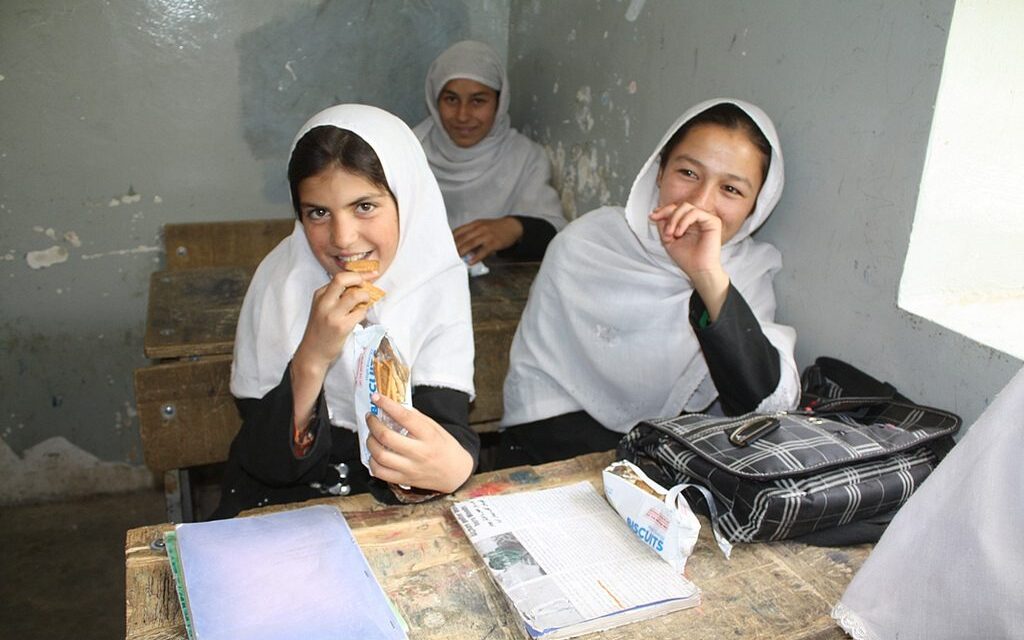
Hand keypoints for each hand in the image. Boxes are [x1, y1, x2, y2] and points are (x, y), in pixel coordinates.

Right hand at [293, 271, 371, 373]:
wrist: (313, 352)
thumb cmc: (321, 329)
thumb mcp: (322, 307)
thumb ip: (336, 295)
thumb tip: (360, 284)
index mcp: (320, 295)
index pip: (339, 276)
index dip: (358, 274)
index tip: (371, 274)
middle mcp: (324, 302)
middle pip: (342, 279)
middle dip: (360, 279)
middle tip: (365, 287)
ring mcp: (332, 314)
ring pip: (355, 295)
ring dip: (365, 298)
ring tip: (363, 305)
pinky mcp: (341, 327)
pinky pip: (360, 313)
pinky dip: (363, 312)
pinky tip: (358, 317)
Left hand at [365, 393, 473, 493]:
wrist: (456, 473)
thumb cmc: (446, 448)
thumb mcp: (436, 428)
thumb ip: (416, 418)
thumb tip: (396, 405)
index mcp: (429, 436)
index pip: (404, 417)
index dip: (387, 405)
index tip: (376, 397)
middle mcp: (419, 453)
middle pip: (387, 437)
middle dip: (373, 424)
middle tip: (371, 417)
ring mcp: (411, 468)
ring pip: (380, 456)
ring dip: (370, 442)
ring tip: (372, 435)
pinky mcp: (404, 480)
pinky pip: (380, 472)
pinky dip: (372, 462)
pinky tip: (374, 454)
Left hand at [452, 217, 523, 263]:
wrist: (512, 226)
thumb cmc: (495, 229)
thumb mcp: (482, 227)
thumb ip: (471, 234)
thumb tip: (460, 246)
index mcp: (475, 224)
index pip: (459, 231)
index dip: (450, 239)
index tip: (443, 246)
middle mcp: (479, 228)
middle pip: (463, 237)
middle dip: (454, 247)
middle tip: (446, 255)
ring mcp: (487, 235)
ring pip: (471, 243)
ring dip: (462, 251)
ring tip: (455, 259)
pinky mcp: (494, 242)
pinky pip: (483, 250)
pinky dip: (476, 256)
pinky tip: (471, 262)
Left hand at [649, 203, 729, 319]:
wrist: (698, 270)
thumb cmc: (686, 258)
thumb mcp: (668, 240)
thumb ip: (663, 226)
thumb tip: (655, 213)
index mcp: (687, 222)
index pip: (675, 209)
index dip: (663, 211)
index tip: (652, 217)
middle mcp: (697, 219)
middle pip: (680, 205)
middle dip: (668, 215)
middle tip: (665, 232)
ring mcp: (705, 219)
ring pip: (686, 207)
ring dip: (674, 219)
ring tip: (672, 234)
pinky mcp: (713, 221)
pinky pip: (695, 213)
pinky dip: (684, 221)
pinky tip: (679, 233)